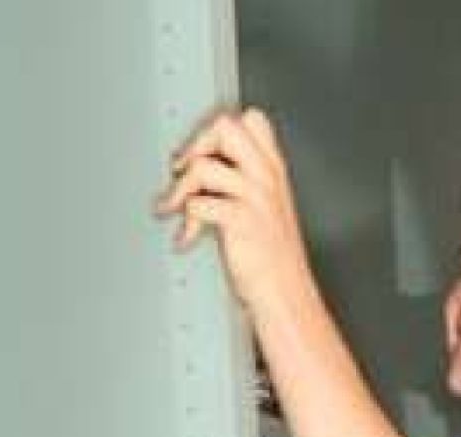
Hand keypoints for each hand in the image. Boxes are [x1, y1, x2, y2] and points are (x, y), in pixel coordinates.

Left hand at [155, 107, 312, 317]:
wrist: (286, 293)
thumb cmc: (273, 256)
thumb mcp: (268, 207)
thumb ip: (246, 179)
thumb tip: (201, 162)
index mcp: (274, 171)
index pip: (251, 120)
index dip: (218, 130)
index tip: (201, 152)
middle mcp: (266, 178)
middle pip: (226, 127)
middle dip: (196, 145)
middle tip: (184, 170)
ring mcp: (255, 198)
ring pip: (203, 166)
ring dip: (179, 189)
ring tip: (174, 209)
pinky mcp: (241, 221)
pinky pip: (198, 205)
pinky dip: (185, 224)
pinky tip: (187, 239)